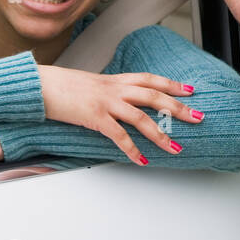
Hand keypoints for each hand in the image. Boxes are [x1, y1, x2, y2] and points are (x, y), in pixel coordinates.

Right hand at [36, 64, 201, 164]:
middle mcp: (115, 89)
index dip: (172, 84)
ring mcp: (106, 103)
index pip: (150, 79)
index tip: (190, 91)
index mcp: (115, 80)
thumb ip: (108, 92)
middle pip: (154, 96)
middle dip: (179, 108)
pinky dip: (132, 149)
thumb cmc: (63, 86)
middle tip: (199, 117)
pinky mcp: (95, 117)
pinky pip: (118, 136)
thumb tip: (121, 102)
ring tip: (176, 149)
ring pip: (142, 118)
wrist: (40, 86)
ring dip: (161, 135)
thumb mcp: (91, 84)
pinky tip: (141, 160)